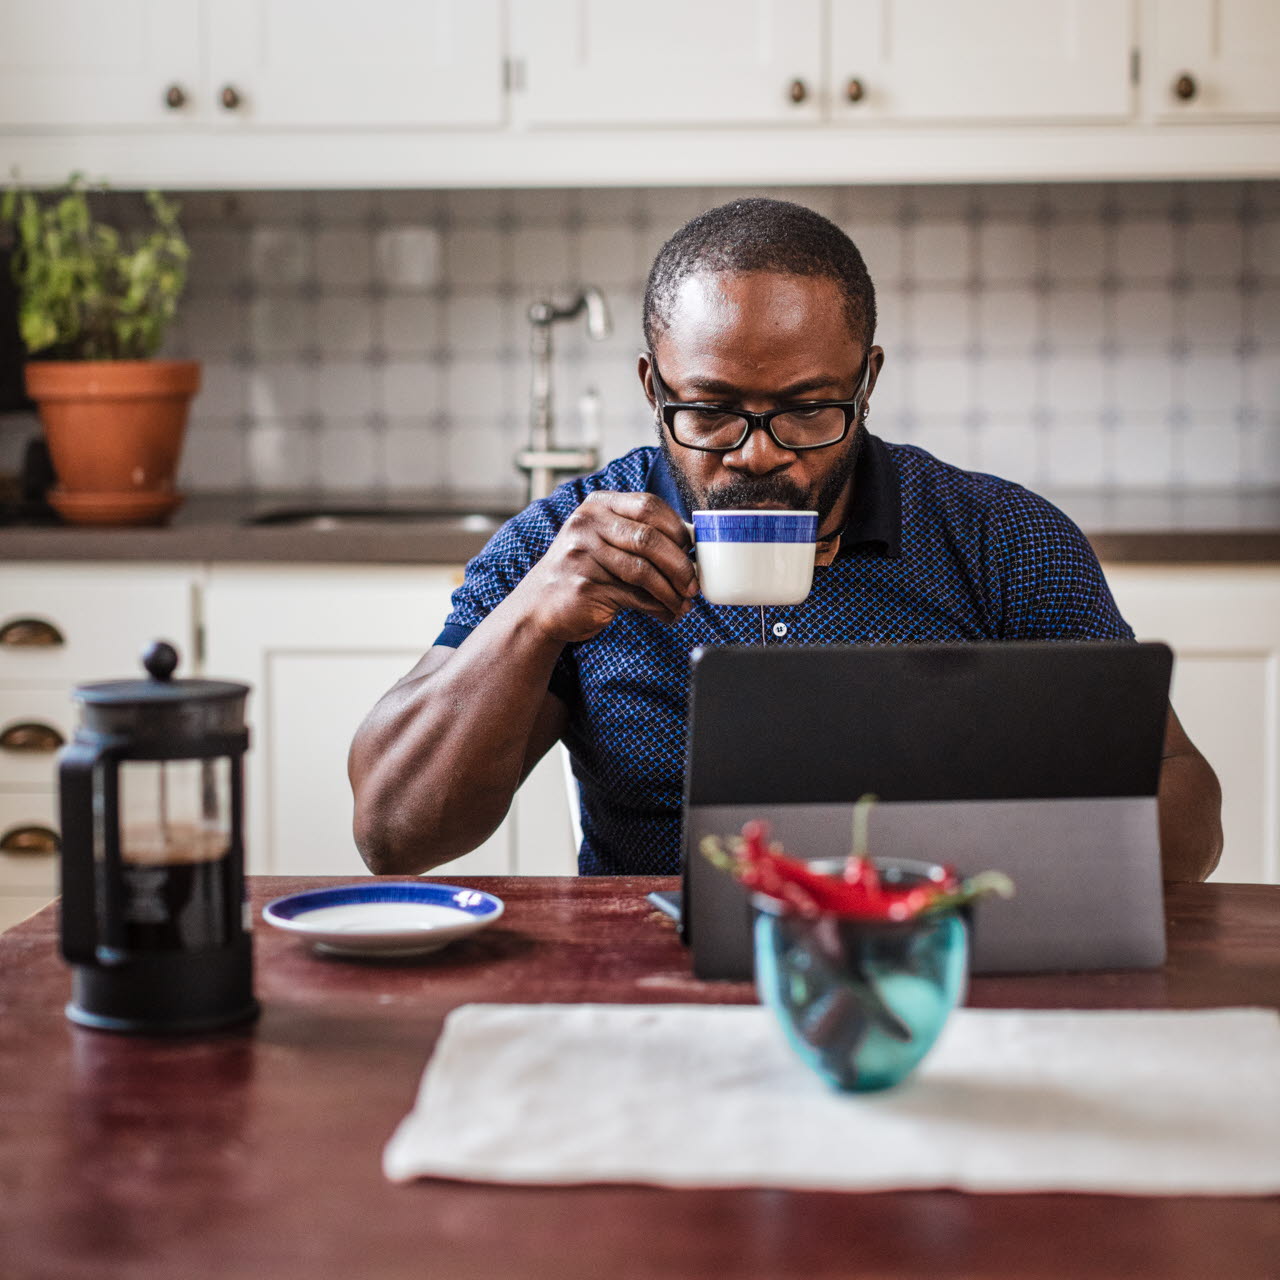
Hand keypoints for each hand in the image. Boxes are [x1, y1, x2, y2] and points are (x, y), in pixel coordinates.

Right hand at [512, 491, 697, 643]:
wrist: (540, 605)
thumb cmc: (585, 571)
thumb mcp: (605, 541)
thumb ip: (640, 535)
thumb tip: (693, 546)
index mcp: (598, 505)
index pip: (648, 506)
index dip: (677, 529)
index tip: (692, 551)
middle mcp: (586, 524)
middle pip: (649, 539)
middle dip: (680, 565)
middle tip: (694, 585)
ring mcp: (581, 555)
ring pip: (643, 572)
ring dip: (671, 592)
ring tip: (683, 605)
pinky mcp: (583, 587)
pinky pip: (633, 598)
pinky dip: (657, 608)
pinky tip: (667, 614)